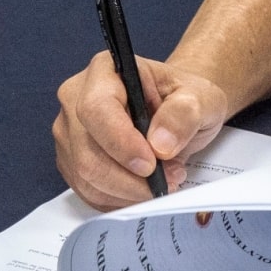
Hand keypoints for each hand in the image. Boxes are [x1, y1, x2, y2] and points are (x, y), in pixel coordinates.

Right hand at [53, 52, 232, 209]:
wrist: (177, 112)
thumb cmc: (183, 99)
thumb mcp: (200, 98)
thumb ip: (183, 114)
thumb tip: (160, 144)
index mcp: (105, 71)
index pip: (97, 109)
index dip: (121, 142)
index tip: (151, 164)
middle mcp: (76, 98)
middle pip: (87, 152)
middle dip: (130, 177)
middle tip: (169, 178)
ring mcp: (69, 132)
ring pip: (86, 177)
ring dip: (128, 190)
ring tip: (162, 181)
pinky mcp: (71, 160)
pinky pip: (88, 191)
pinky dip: (119, 199)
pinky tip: (142, 189)